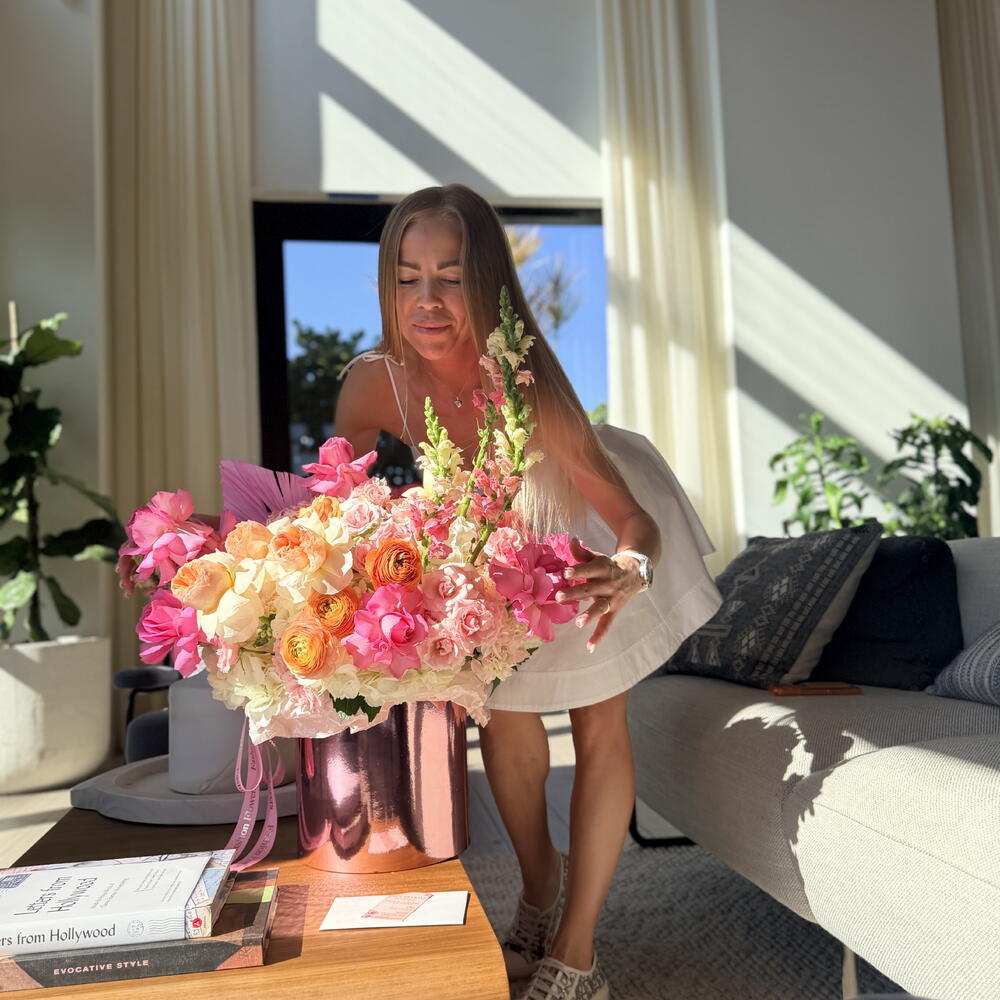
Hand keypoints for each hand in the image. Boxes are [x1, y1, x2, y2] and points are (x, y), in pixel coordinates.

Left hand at [555, 537, 644, 651]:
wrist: (637, 571)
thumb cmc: (608, 565)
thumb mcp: (597, 556)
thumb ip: (582, 552)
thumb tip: (571, 540)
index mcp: (603, 568)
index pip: (590, 568)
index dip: (578, 570)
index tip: (565, 572)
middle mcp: (608, 583)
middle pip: (590, 588)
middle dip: (575, 593)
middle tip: (559, 597)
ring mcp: (612, 598)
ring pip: (600, 607)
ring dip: (589, 615)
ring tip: (578, 623)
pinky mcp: (615, 610)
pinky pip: (607, 624)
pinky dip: (599, 636)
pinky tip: (589, 647)